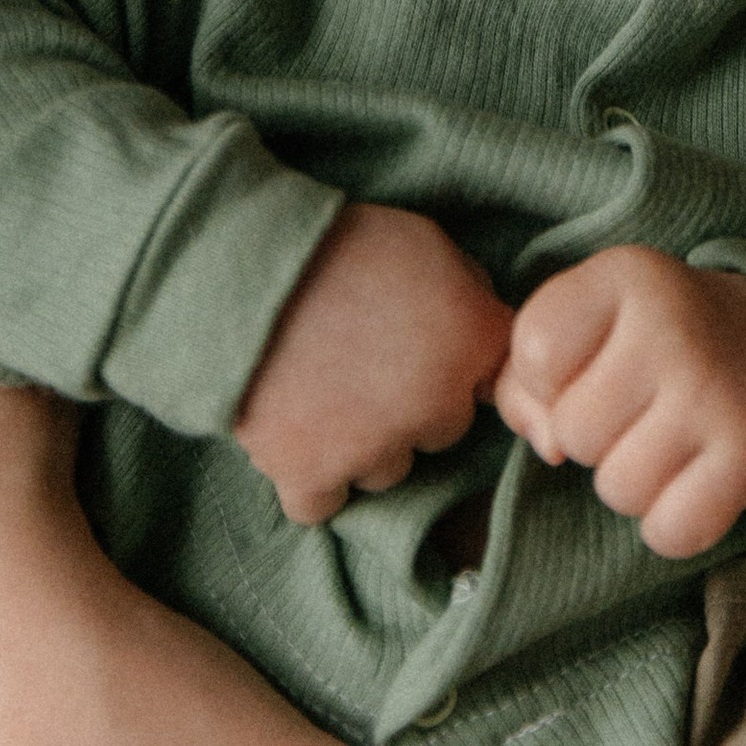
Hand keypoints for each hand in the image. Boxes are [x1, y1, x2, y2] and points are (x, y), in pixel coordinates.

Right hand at [233, 202, 514, 523]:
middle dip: (416, 402)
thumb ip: (467, 291)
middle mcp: (436, 408)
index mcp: (472, 342)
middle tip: (369, 361)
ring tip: (325, 390)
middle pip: (443, 428)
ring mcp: (375, 449)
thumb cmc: (341, 244)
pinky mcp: (312, 476)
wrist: (247, 268)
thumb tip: (481, 321)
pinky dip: (312, 480)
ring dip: (365, 443)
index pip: (498, 378)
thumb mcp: (425, 241)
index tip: (431, 348)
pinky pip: (323, 504)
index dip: (462, 362)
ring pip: (387, 469)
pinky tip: (299, 439)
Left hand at [492, 248, 745, 556]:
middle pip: (572, 432)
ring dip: (633, 481)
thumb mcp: (591, 323)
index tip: (589, 367)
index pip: (536, 353)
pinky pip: (669, 532)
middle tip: (642, 406)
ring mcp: (714, 391)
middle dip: (595, 436)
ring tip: (669, 438)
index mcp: (626, 275)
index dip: (547, 381)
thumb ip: (529, 375)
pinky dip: (674, 523)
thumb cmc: (656, 342)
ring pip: (617, 489)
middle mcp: (673, 324)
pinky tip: (697, 478)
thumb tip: (548, 447)